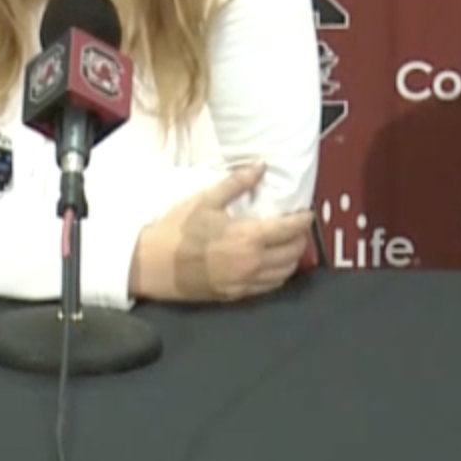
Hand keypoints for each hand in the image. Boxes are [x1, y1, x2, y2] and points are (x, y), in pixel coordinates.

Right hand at [143, 162, 314, 302]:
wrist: (153, 264)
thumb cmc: (178, 230)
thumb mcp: (206, 200)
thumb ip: (237, 183)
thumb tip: (260, 166)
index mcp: (249, 237)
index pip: (289, 229)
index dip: (303, 221)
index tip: (307, 213)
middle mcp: (253, 262)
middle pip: (292, 253)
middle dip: (300, 239)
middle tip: (297, 228)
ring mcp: (245, 281)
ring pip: (283, 273)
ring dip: (291, 259)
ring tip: (288, 246)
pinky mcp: (235, 294)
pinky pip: (268, 287)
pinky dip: (277, 276)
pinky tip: (272, 266)